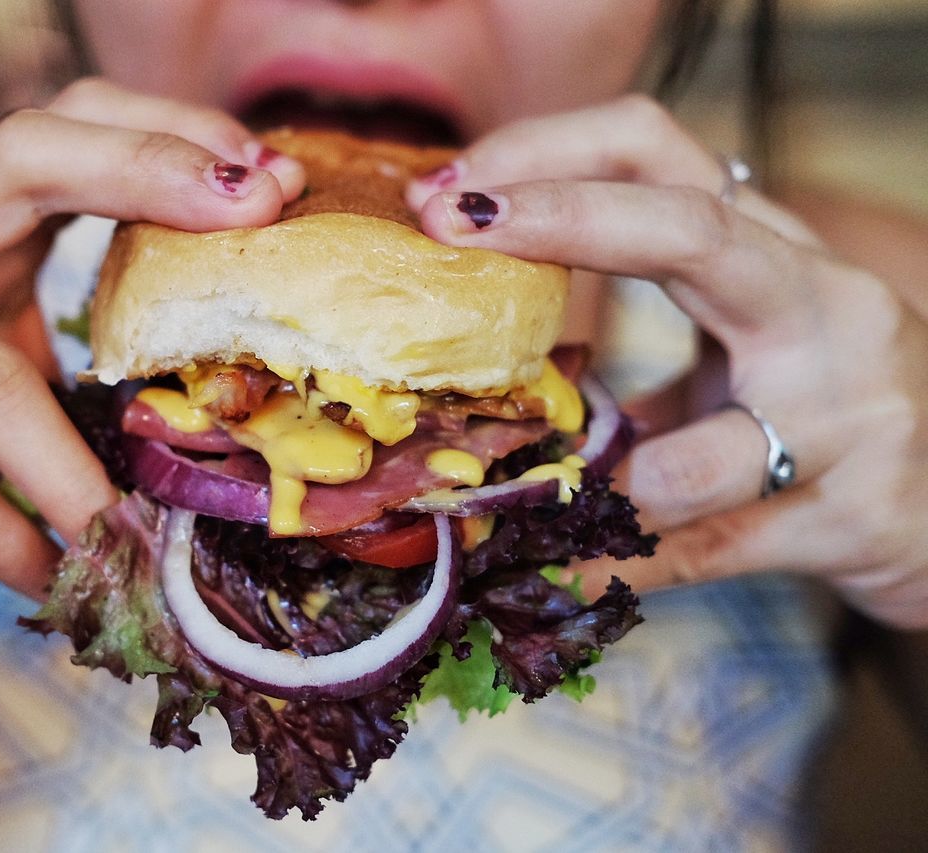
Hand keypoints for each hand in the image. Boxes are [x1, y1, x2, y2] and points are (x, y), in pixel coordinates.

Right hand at [0, 79, 305, 626]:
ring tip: (124, 534)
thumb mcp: (6, 394)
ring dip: (74, 473)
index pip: (53, 132)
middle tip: (249, 212)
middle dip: (144, 172)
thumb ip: (79, 366)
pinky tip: (43, 574)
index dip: (160, 134)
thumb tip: (241, 382)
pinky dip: (6, 537)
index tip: (268, 176)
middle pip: (16, 160)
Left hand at [408, 95, 927, 628]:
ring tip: (513, 494)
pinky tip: (569, 574)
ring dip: (598, 481)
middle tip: (450, 225)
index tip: (442, 193)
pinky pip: (717, 546)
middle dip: (558, 214)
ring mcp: (852, 411)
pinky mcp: (861, 514)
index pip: (657, 150)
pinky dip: (629, 562)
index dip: (545, 152)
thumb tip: (477, 358)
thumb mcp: (736, 345)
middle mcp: (821, 305)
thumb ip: (633, 338)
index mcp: (770, 252)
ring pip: (705, 447)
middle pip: (690, 225)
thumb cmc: (822, 415)